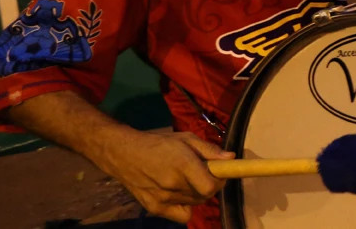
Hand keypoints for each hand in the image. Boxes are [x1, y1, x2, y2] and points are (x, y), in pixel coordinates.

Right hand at [96, 129, 233, 223]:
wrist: (124, 154)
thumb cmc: (159, 143)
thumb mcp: (186, 139)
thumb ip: (210, 150)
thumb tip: (231, 158)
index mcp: (183, 164)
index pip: (210, 186)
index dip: (219, 181)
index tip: (219, 173)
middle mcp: (173, 184)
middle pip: (204, 195)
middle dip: (209, 185)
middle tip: (202, 173)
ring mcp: (162, 199)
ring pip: (194, 204)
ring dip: (196, 194)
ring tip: (186, 180)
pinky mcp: (155, 208)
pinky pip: (182, 216)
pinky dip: (186, 207)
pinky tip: (180, 194)